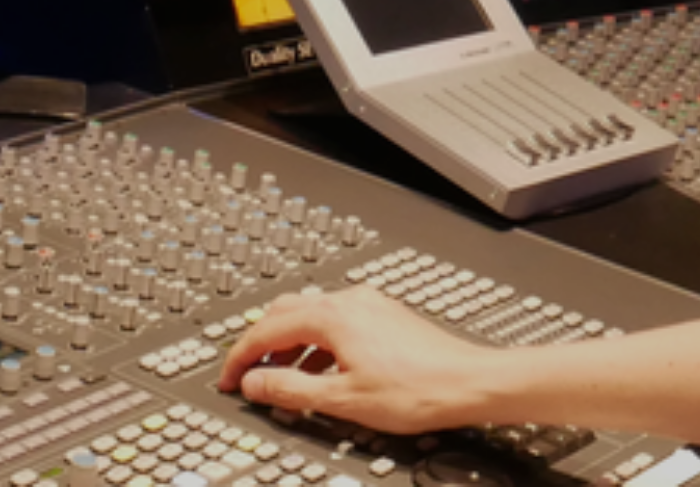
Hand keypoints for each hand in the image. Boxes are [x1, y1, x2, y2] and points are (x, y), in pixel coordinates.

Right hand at [216, 286, 503, 434]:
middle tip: (249, 373)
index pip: (266, 329)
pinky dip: (316, 343)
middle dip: (260, 343)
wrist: (470, 382)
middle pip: (284, 313)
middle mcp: (348, 301)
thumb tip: (255, 383)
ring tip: (283, 378)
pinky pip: (335, 321)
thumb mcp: (342, 398)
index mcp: (331, 316)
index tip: (229, 378)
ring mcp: (368, 305)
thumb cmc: (417, 389)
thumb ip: (290, 389)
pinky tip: (323, 370)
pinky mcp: (384, 315)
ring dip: (289, 344)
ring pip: (311, 316)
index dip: (240, 357)